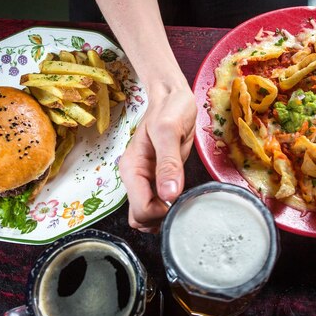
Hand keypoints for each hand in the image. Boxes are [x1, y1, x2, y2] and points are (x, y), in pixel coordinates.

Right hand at [119, 83, 196, 232]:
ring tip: (183, 199)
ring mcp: (144, 180)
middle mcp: (134, 178)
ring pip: (146, 215)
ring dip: (163, 216)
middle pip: (140, 217)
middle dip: (161, 217)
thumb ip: (169, 163)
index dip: (161, 211)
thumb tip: (169, 195)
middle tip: (183, 201)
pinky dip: (167, 208)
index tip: (178, 197)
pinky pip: (156, 205)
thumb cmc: (170, 110)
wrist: (172, 98)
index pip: (140, 210)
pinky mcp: (155, 179)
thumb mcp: (170, 131)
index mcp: (132, 168)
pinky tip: (181, 196)